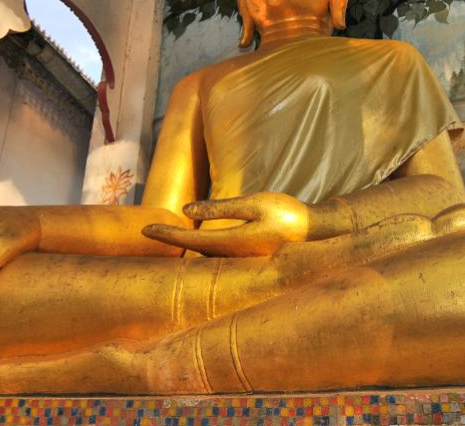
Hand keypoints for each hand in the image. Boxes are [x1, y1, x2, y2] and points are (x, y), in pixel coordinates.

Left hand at [142, 192, 310, 256]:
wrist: (318, 234)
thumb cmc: (288, 214)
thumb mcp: (254, 204)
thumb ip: (221, 208)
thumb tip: (186, 211)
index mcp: (232, 243)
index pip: (189, 240)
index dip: (166, 235)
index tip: (145, 229)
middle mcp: (233, 256)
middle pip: (193, 252)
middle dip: (171, 242)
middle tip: (147, 232)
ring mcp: (241, 260)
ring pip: (204, 255)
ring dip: (185, 246)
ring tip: (166, 236)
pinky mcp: (249, 258)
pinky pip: (217, 255)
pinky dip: (201, 248)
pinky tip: (197, 243)